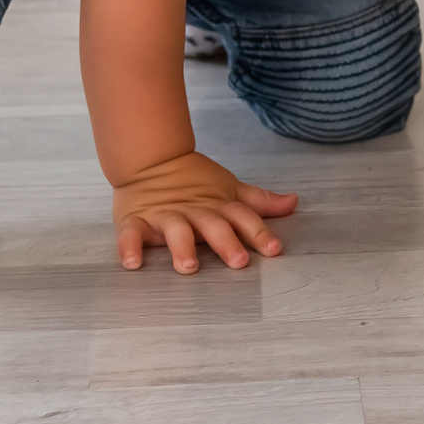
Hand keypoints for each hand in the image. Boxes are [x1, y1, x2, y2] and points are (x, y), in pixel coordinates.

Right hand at [112, 151, 296, 273]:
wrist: (150, 157)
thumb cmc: (194, 180)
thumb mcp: (229, 189)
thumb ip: (260, 201)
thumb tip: (294, 202)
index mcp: (218, 205)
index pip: (243, 217)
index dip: (260, 233)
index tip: (275, 250)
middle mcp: (194, 211)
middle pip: (213, 225)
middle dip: (226, 242)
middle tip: (238, 261)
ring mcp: (165, 216)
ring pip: (175, 231)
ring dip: (182, 248)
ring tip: (189, 266)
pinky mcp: (136, 221)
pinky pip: (131, 235)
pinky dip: (129, 247)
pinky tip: (133, 263)